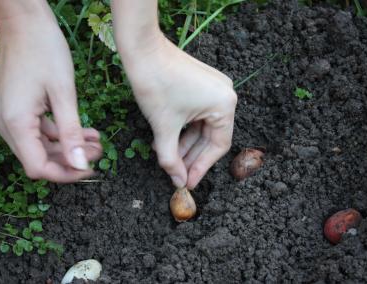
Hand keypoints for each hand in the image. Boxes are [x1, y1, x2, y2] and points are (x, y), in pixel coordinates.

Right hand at [0, 14, 101, 182]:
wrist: (25, 23)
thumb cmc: (45, 51)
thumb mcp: (64, 94)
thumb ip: (71, 133)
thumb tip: (81, 165)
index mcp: (16, 122)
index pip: (38, 167)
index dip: (65, 174)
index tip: (90, 168)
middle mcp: (6, 124)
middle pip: (38, 158)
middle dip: (70, 159)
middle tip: (97, 151)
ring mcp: (7, 117)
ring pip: (39, 146)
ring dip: (67, 147)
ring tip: (95, 141)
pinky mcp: (14, 109)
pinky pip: (37, 131)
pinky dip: (59, 134)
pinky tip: (83, 130)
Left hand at [121, 36, 236, 188]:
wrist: (142, 49)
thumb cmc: (156, 83)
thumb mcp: (164, 127)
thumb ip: (171, 159)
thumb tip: (177, 181)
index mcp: (224, 104)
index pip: (218, 146)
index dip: (202, 167)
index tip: (188, 182)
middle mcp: (225, 95)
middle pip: (210, 137)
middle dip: (190, 157)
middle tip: (177, 175)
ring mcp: (213, 88)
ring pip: (200, 127)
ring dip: (183, 144)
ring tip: (166, 159)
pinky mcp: (201, 85)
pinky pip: (196, 114)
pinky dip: (182, 129)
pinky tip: (166, 142)